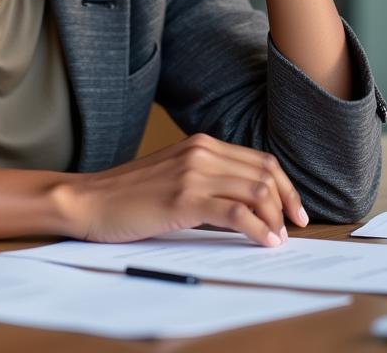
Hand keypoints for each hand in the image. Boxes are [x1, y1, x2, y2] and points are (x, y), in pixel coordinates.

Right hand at [62, 133, 308, 244]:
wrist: (90, 200)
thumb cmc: (129, 194)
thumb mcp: (173, 175)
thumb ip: (206, 177)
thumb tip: (247, 202)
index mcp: (200, 143)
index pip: (259, 159)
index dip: (284, 185)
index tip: (294, 209)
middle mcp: (200, 152)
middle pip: (264, 172)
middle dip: (287, 202)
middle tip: (295, 226)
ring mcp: (192, 173)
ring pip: (255, 190)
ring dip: (275, 218)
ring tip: (278, 238)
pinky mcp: (183, 199)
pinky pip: (236, 213)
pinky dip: (258, 229)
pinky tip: (264, 241)